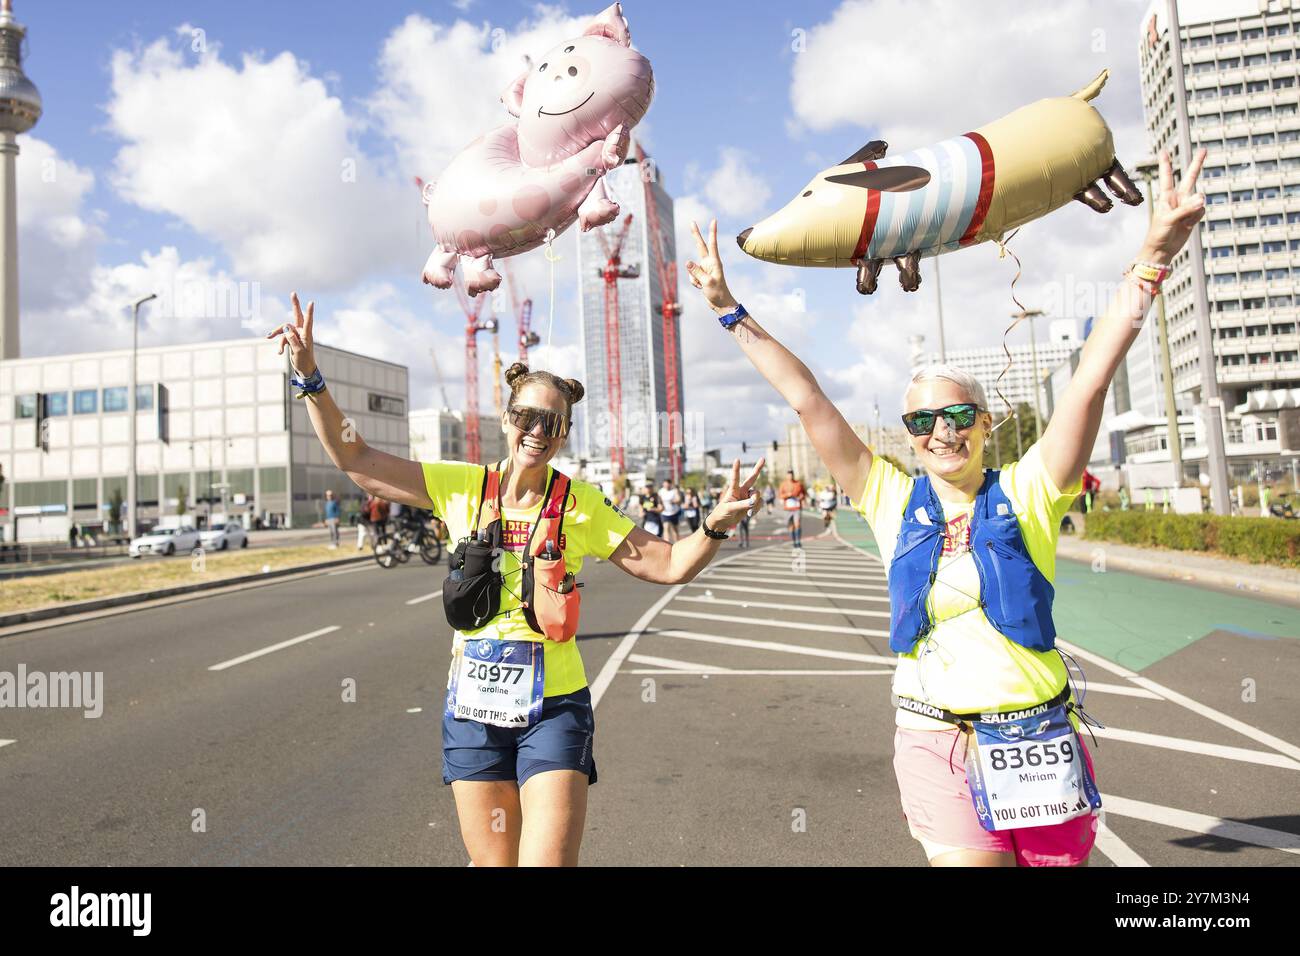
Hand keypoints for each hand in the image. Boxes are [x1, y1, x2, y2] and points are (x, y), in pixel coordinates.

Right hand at [267, 292, 316, 375]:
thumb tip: (286, 328)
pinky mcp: (291, 338)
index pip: (308, 321)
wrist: (304, 369)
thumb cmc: (304, 361)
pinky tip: (279, 353)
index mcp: (307, 335)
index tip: (311, 302)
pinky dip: (280, 344)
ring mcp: (296, 334)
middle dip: (294, 305)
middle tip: (293, 293)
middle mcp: (302, 332)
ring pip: (284, 330)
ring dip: (278, 337)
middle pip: (297, 316)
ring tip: (279, 351)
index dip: (309, 312)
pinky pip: (282, 338)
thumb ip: (292, 339)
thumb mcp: (298, 352)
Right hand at [685, 219, 738, 313]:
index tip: (713, 221)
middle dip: (696, 234)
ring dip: (694, 278)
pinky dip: (694, 283)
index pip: (712, 244)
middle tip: (692, 222)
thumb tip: (687, 262)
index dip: (712, 232)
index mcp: (715, 262)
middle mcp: (709, 263)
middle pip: (700, 246)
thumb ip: (696, 272)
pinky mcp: (700, 275)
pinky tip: (701, 288)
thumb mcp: (707, 282)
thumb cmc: (718, 293)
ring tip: (703, 286)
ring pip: (691, 269)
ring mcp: (704, 268)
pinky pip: (691, 277)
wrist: (720, 304)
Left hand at [705, 457, 764, 532]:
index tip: (737, 459)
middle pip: (752, 478)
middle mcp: (742, 491)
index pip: (735, 478)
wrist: (724, 521)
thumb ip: (742, 504)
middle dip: (758, 468)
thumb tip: (754, 501)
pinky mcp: (752, 503)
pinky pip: (760, 503)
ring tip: (749, 511)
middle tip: (763, 458)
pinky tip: (751, 514)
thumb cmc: (723, 512)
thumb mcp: (730, 509)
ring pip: (757, 495)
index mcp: (733, 490)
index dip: (736, 469)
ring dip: (755, 503)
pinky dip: (757, 508)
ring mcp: (748, 497)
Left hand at [1139, 148, 1206, 264]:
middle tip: (1204, 150)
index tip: (1164, 151)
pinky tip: (1187, 225)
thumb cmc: (1158, 234)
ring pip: (1199, 199)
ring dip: (1194, 209)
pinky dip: (1195, 218)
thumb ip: (1185, 208)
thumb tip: (1202, 199)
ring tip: (1184, 220)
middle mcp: (1177, 198)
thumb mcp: (1168, 220)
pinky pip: (1201, 211)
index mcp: (1166, 197)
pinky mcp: (1193, 215)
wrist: (1162, 250)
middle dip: (1197, 164)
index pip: (1167, 177)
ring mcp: (1186, 206)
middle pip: (1190, 178)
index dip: (1166, 164)